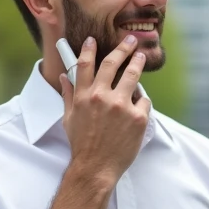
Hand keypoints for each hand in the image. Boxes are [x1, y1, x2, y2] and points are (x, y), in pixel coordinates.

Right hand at [59, 34, 150, 186]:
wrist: (96, 168)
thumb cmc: (81, 145)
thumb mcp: (69, 119)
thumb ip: (68, 95)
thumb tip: (65, 77)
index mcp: (83, 97)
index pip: (85, 65)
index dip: (89, 49)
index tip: (92, 40)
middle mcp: (102, 97)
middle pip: (113, 63)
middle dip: (123, 49)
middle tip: (131, 42)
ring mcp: (121, 106)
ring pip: (133, 76)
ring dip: (137, 63)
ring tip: (141, 58)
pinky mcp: (138, 117)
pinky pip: (144, 101)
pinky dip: (141, 103)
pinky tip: (137, 109)